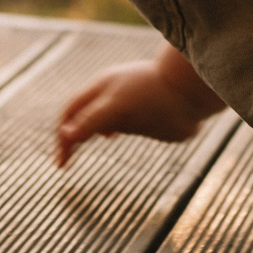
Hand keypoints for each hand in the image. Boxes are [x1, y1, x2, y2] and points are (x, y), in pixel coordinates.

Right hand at [53, 48, 225, 167]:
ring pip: (100, 116)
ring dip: (88, 131)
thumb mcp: (116, 108)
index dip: (63, 136)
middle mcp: (111, 93)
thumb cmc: (152, 97)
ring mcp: (128, 101)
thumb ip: (91, 121)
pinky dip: (108, 128)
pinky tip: (110, 135)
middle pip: (81, 114)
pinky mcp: (145, 111)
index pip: (71, 113)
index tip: (61, 164)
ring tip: (79, 146)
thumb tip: (66, 135)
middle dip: (70, 135)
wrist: (192, 92)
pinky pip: (119, 119)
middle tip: (64, 160)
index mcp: (101, 89)